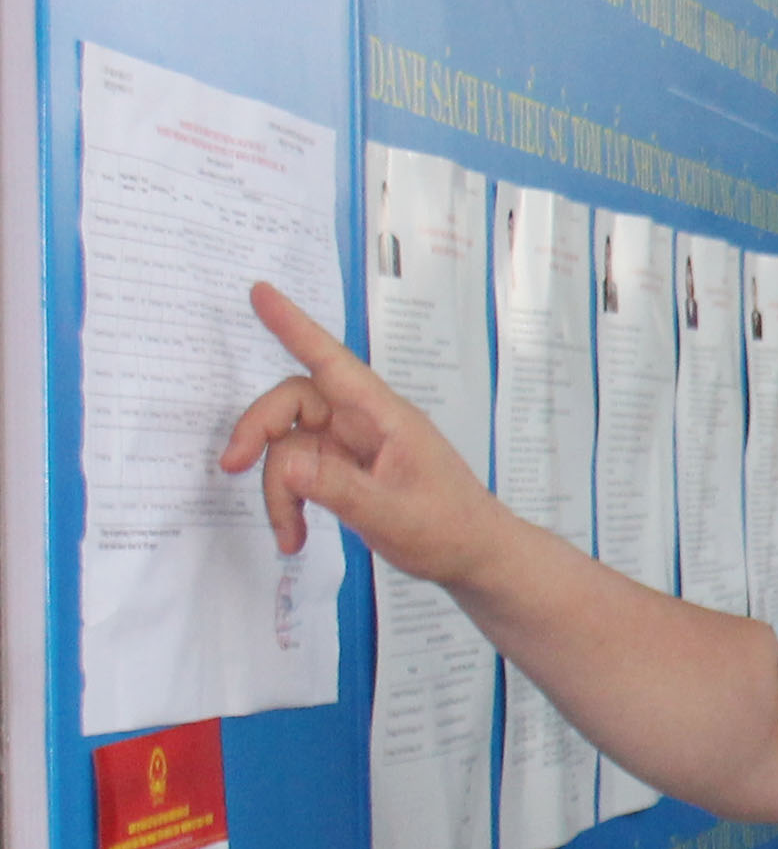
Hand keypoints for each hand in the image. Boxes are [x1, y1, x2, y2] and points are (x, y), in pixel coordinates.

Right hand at [217, 283, 505, 583]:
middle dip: (258, 432)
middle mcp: (364, 422)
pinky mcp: (344, 470)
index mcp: (384, 415)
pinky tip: (293, 537)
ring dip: (277, 491)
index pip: (332, 361)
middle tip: (232, 467)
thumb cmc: (448, 528)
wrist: (474, 556)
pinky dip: (289, 502)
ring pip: (289, 446)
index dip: (294, 326)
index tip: (260, 292)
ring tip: (288, 537)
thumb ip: (339, 489)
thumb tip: (285, 463)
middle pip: (292, 403)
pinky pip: (299, 473)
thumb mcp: (393, 514)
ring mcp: (352, 445)